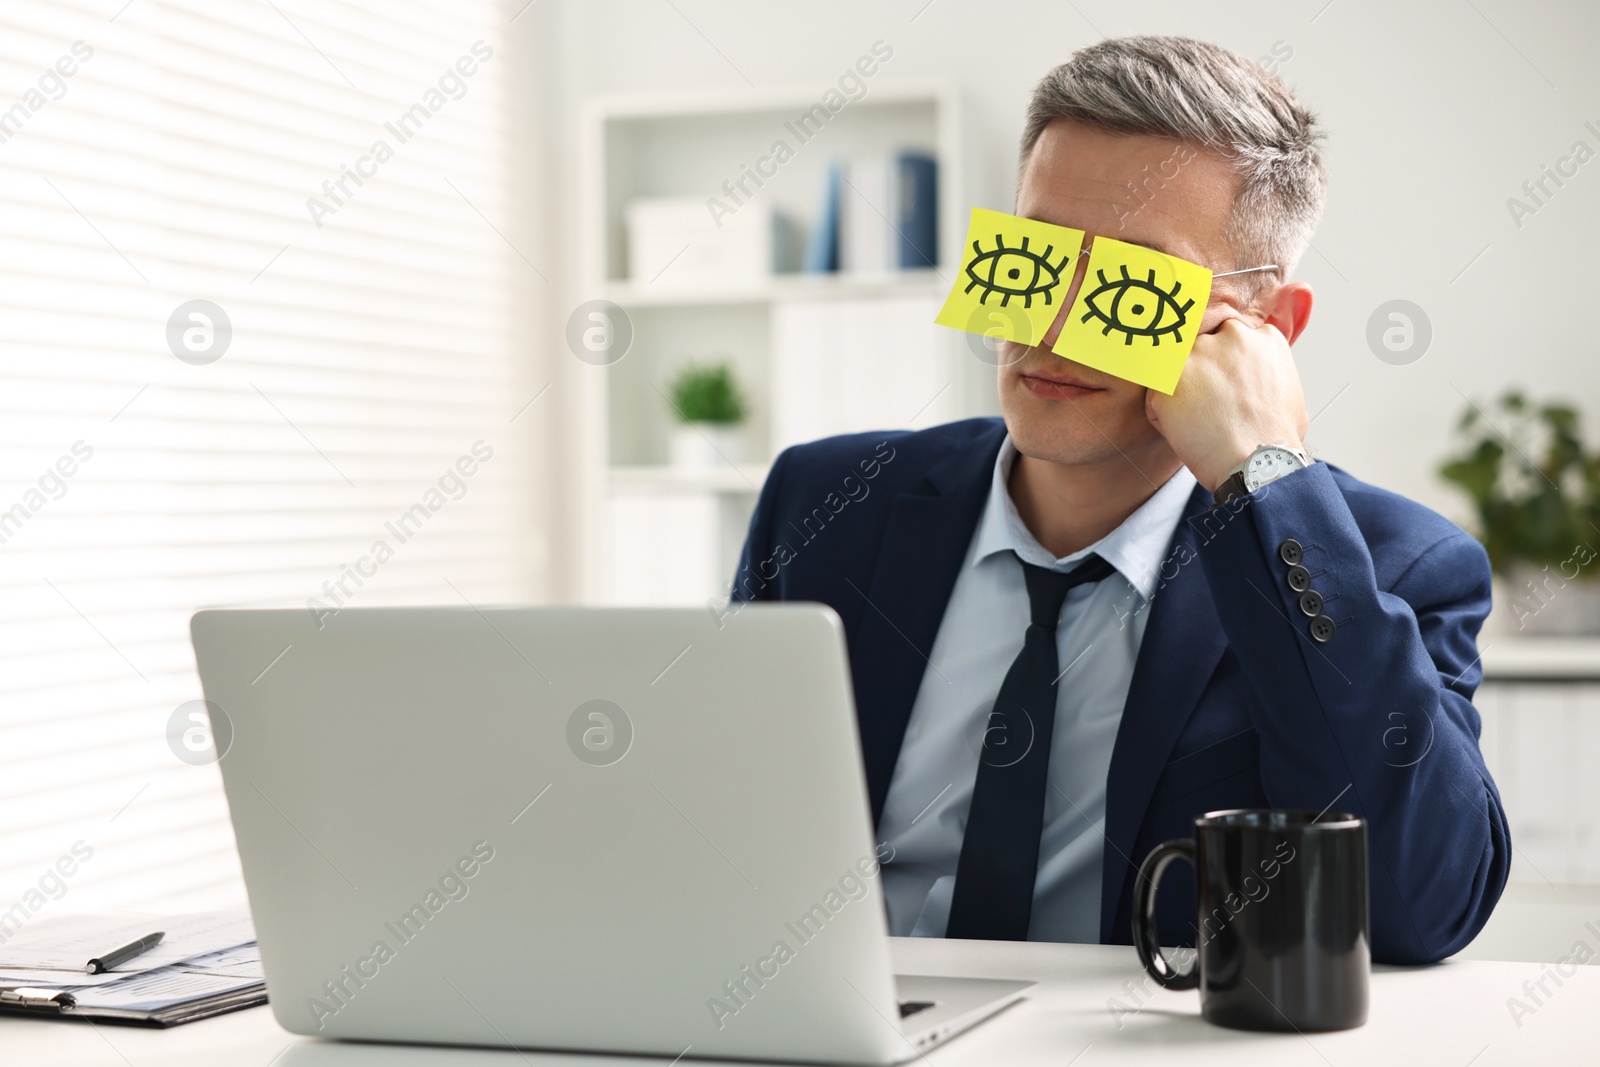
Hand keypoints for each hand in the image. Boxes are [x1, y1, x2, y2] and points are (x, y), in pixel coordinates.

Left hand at [1145, 318, 1308, 491]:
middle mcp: (1229, 337)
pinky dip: (1163, 415)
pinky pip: (1156, 396)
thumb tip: (1257, 376)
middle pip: (1203, 346)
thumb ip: (1267, 370)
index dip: (1224, 366)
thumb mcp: (1288, 390)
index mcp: (1262, 337)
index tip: (1225, 388)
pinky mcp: (1168, 378)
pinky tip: (1185, 433)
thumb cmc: (1275, 437)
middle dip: (1201, 371)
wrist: (1258, 462)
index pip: (1230, 338)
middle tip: (1209, 404)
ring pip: (1176, 369)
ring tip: (1199, 421)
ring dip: (1180, 391)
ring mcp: (1197, 355)